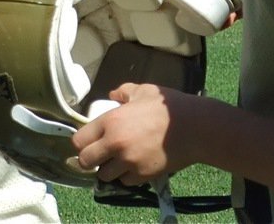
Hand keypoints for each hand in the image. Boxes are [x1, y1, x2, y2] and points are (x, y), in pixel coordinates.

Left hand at [71, 83, 195, 185]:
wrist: (194, 127)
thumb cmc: (167, 106)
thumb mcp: (143, 91)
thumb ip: (123, 92)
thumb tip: (112, 95)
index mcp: (111, 121)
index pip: (79, 140)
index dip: (82, 142)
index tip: (89, 141)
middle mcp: (115, 143)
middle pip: (86, 161)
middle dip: (90, 159)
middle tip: (99, 154)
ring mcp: (128, 162)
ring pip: (104, 175)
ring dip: (108, 169)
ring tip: (117, 161)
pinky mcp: (142, 175)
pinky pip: (125, 181)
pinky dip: (127, 176)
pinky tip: (134, 166)